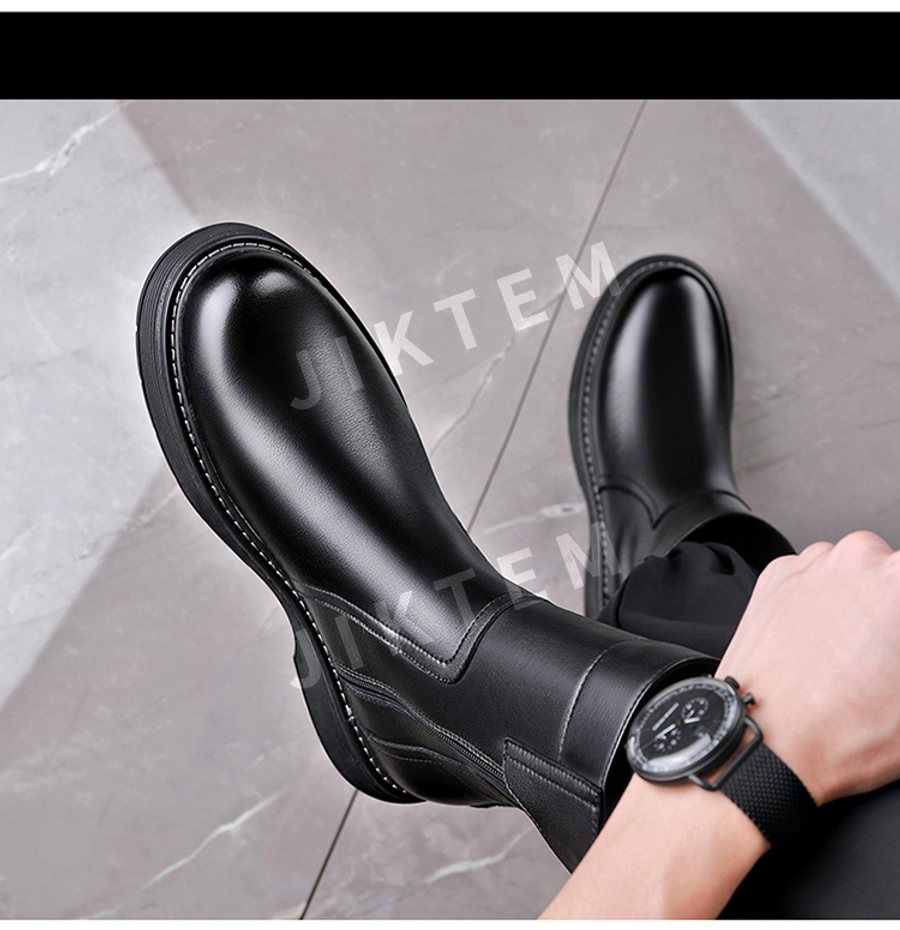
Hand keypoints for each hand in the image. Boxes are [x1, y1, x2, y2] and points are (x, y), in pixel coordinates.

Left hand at [717, 530, 899, 805]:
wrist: (767, 739)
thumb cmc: (846, 729)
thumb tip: (895, 646)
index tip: (894, 647)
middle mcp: (858, 558)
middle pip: (892, 575)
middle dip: (892, 608)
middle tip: (883, 655)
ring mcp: (812, 563)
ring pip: (853, 571)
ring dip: (857, 600)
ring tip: (848, 654)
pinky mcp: (776, 576)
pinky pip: (810, 578)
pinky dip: (816, 602)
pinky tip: (816, 643)